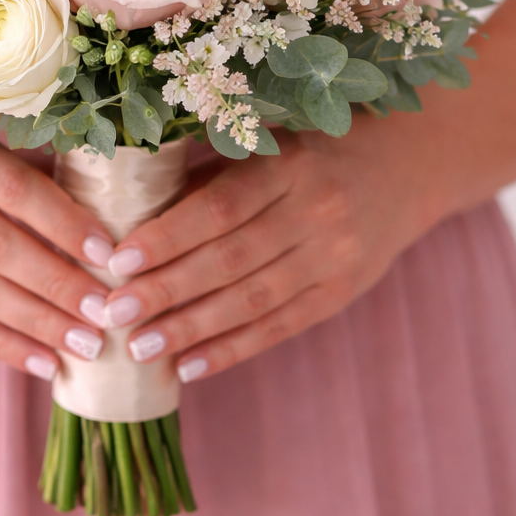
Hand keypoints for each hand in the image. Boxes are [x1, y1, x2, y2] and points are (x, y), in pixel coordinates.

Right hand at [0, 127, 117, 378]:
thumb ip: (26, 155)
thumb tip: (109, 196)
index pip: (15, 189)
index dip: (65, 222)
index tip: (111, 253)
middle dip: (58, 285)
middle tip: (108, 312)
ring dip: (36, 324)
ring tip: (86, 345)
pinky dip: (0, 344)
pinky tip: (43, 362)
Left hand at [100, 121, 433, 380]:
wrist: (404, 167)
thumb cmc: (306, 153)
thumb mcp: (263, 148)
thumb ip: (205, 181)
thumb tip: (124, 221)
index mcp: (288, 164)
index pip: (219, 208)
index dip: (167, 237)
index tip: (117, 261)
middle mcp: (316, 211)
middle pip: (229, 259)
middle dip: (166, 290)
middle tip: (111, 314)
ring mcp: (333, 256)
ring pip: (251, 301)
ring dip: (191, 329)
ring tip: (140, 349)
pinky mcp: (340, 293)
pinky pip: (279, 327)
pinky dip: (231, 350)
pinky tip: (189, 367)